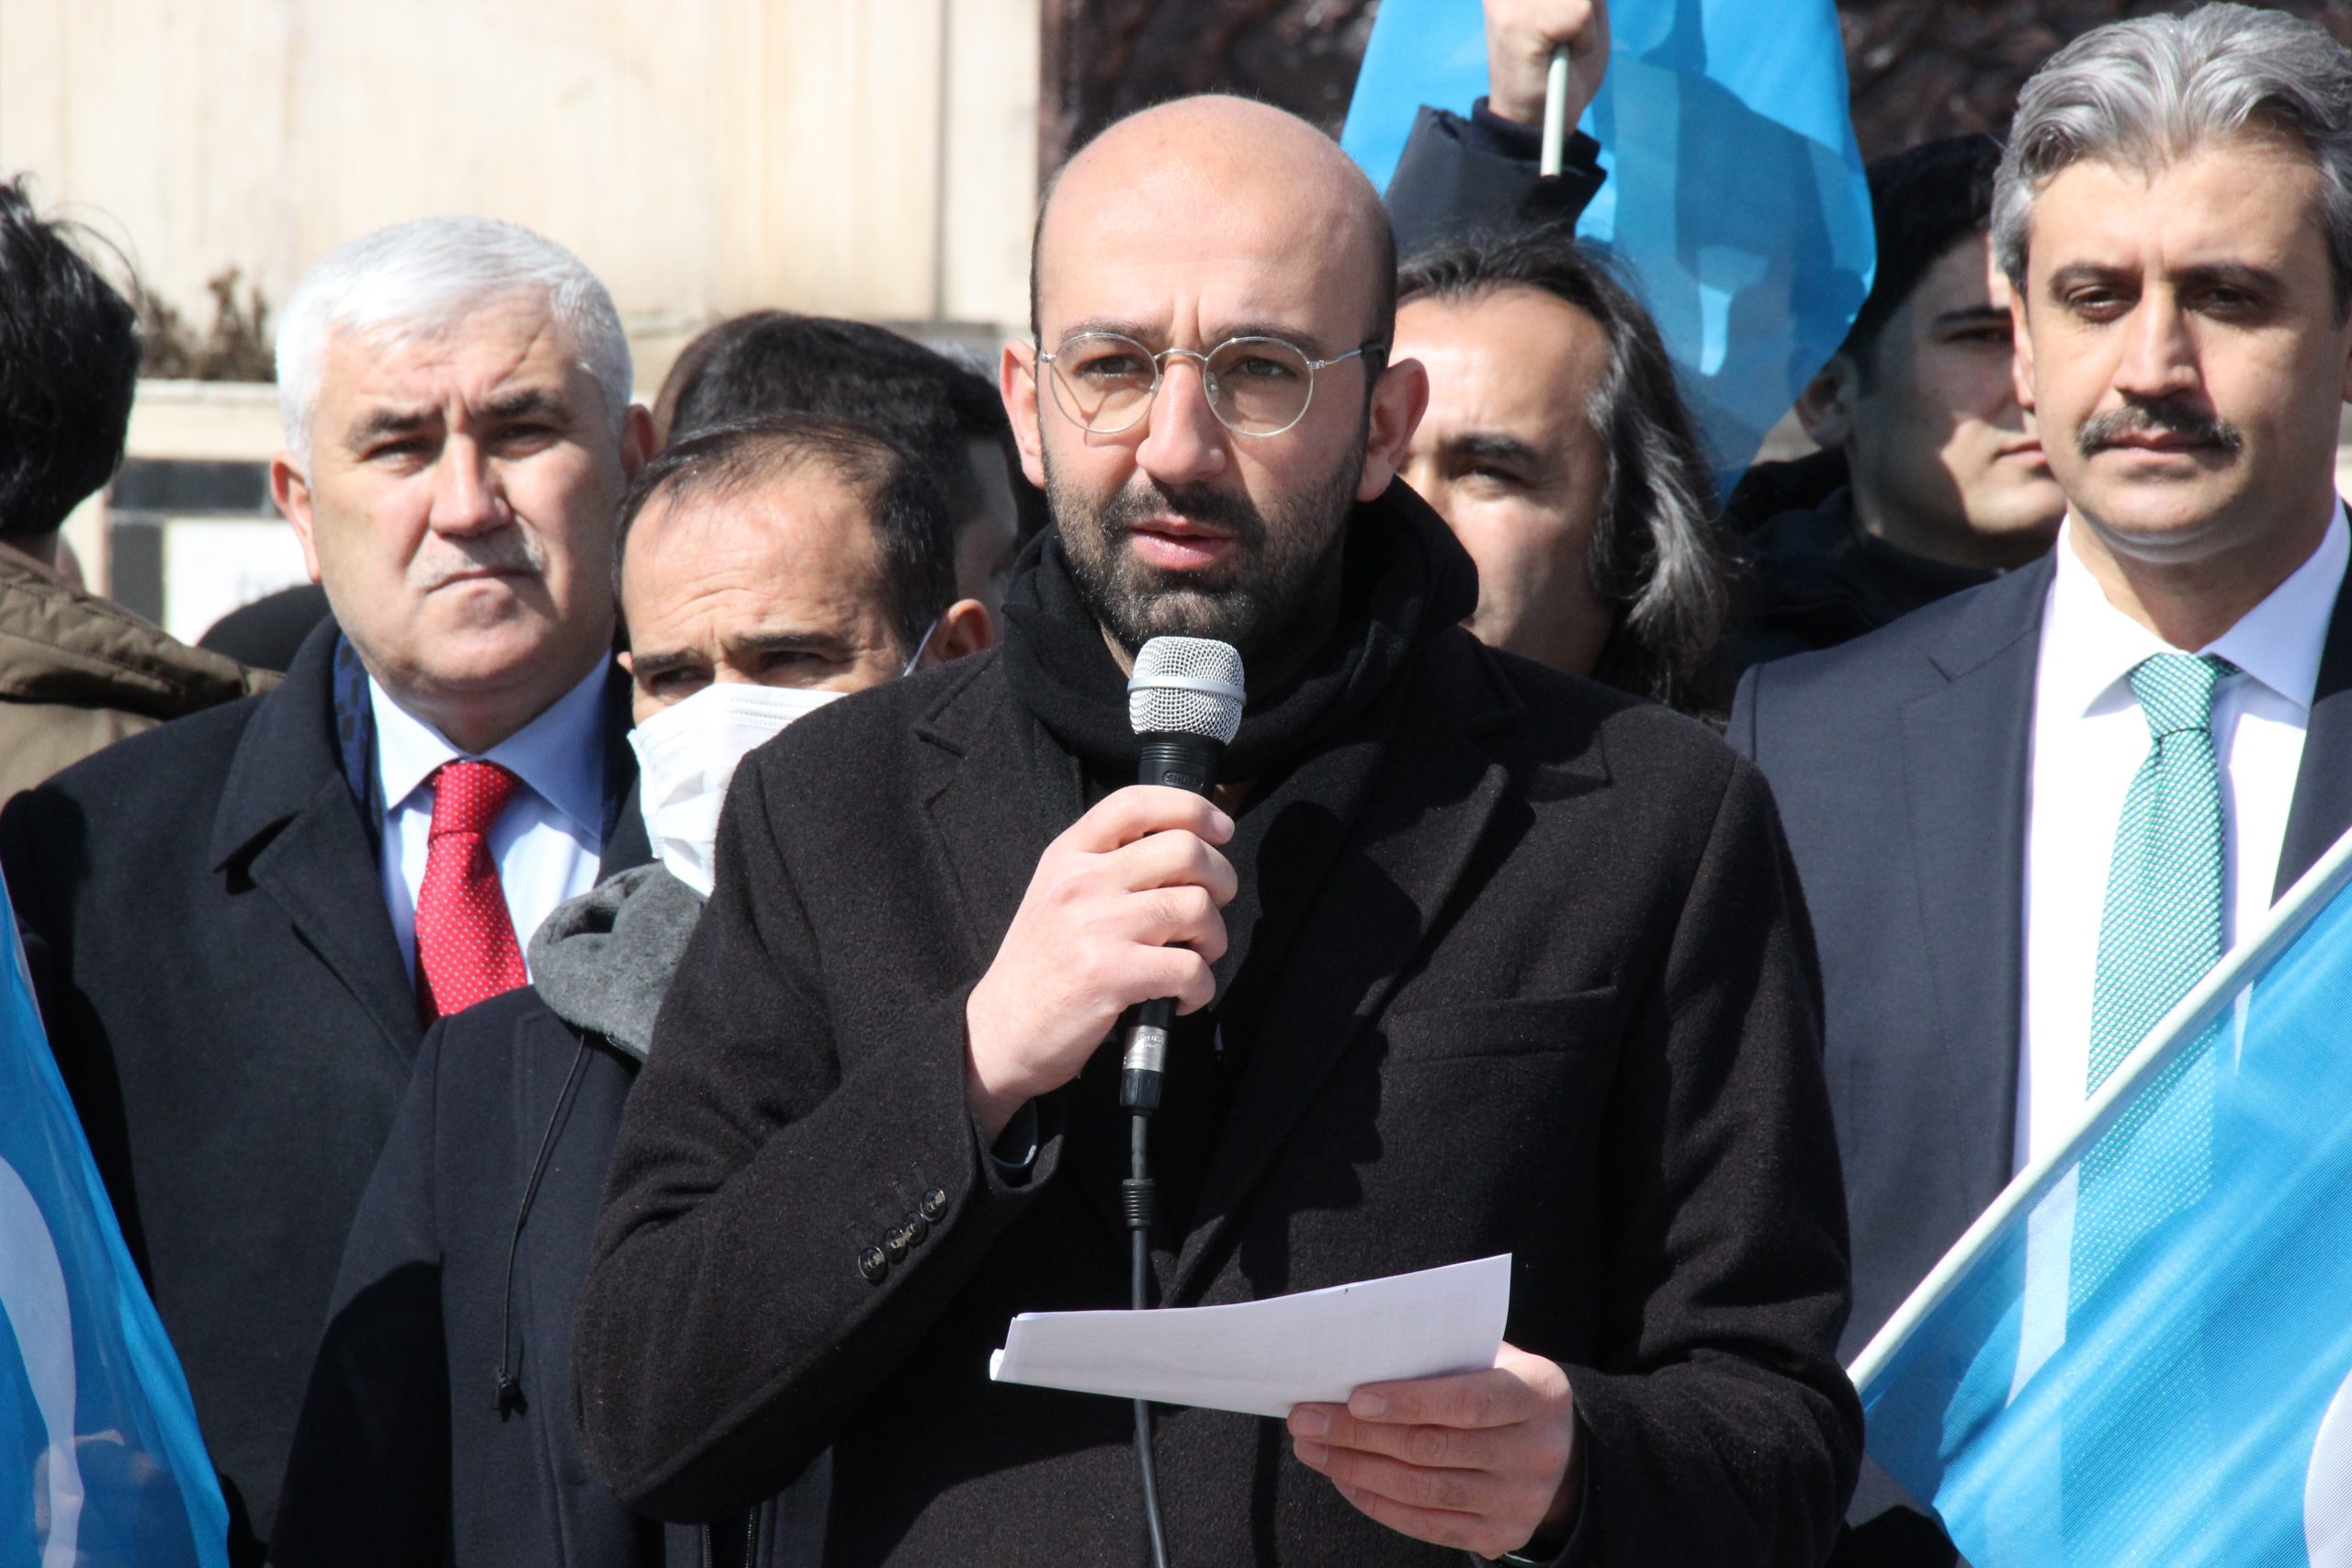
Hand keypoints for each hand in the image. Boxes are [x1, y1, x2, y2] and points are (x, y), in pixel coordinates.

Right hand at [964, 786, 1236, 1139]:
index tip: (1220, 829)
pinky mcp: (1110, 975)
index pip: (1136, 803)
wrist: (999, 1032)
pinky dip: (1201, 988)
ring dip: (1214, 938)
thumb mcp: (1057, 895)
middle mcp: (1081, 882)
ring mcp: (1095, 927)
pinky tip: (1180, 997)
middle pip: (1186, 851)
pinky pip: (1191, 968)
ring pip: (1197, 908)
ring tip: (1194, 957)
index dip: (1192, 807)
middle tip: (1213, 906)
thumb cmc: (1041, 967)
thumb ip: (1107, 865)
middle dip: (1221, 880)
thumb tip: (1186, 850)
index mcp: (1068, 855)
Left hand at [1287, 1343, 1582, 1559]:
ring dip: (1357, 1469)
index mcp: (1538, 1395)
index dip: (1409, 1401)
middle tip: (1306, 1418)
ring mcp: (1520, 1501)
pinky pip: (1427, 1525)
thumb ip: (1444, 1358)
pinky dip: (1378, 1502)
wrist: (1559, 1448)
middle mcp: (1537, 1453)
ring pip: (1424, 1490)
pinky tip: (1344, 1479)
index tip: (1353, 1396)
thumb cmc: (1504, 1387)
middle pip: (1433, 1448)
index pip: (1468, 1401)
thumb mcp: (1494, 1359)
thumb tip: (1361, 1359)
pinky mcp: (1500, 1535)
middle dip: (1359, 1433)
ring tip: (1313, 1447)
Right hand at [1484, 0, 1609, 132]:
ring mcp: (1513, 2)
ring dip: (1586, 20)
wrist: (1535, 121)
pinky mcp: (1521, 24)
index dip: (1582, 3)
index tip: (1571, 25)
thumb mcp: (1580, 7)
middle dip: (1584, 6)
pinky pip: (1578, 15)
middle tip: (1570, 32)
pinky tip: (1562, 55)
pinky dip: (1584, 39)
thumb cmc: (1560, 64)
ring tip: (1566, 43)